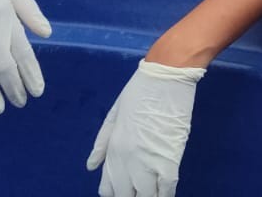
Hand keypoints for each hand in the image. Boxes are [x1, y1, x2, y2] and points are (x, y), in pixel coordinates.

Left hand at [87, 60, 204, 196]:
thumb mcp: (114, 115)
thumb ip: (102, 143)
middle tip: (138, 192)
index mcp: (113, 149)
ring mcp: (149, 162)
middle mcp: (128, 161)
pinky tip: (165, 193)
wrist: (165, 76)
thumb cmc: (140, 91)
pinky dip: (166, 194)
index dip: (114, 195)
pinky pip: (167, 189)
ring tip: (152, 193)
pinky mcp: (170, 159)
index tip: (123, 193)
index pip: (107, 189)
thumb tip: (90, 166)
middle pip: (126, 196)